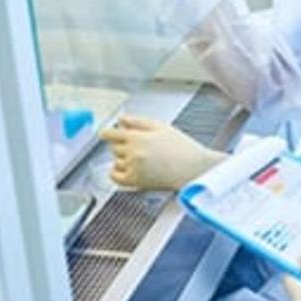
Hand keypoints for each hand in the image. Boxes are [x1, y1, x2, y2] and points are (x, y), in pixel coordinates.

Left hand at [99, 115, 225, 190]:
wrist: (194, 169)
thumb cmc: (182, 148)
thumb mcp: (161, 127)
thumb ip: (138, 121)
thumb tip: (121, 119)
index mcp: (138, 137)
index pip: (110, 134)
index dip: (107, 132)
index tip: (106, 133)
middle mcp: (133, 153)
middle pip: (114, 146)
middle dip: (122, 144)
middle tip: (137, 144)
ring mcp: (134, 168)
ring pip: (116, 160)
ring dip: (122, 157)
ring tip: (140, 157)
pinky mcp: (136, 182)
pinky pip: (116, 177)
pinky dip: (116, 172)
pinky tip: (126, 168)